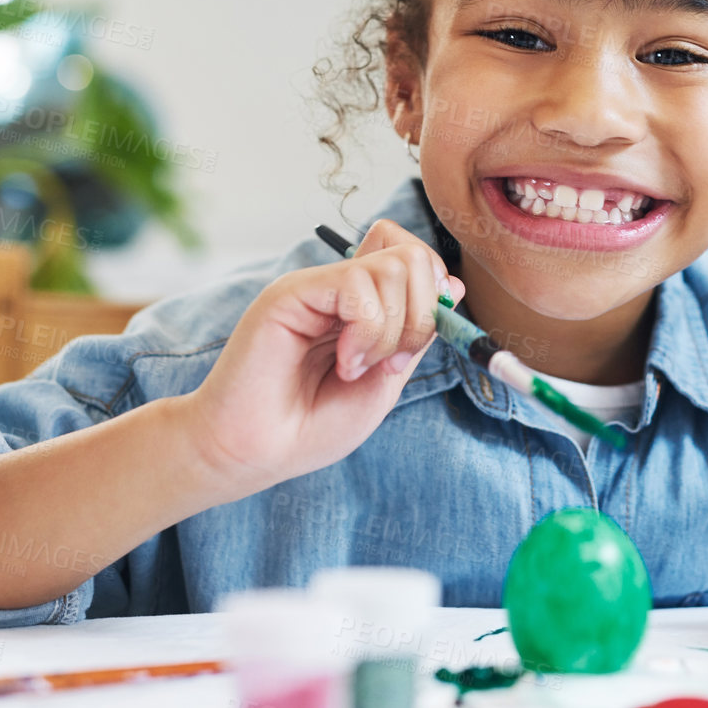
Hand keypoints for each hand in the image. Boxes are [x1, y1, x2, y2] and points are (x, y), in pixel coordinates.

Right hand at [184, 219, 465, 498]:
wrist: (256, 452)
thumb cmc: (311, 425)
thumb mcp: (384, 382)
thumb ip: (415, 334)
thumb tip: (451, 285)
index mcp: (364, 304)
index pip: (417, 257)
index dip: (434, 296)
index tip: (412, 348)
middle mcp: (341, 286)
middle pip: (415, 255)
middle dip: (422, 315)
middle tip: (387, 362)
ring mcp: (317, 284)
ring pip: (396, 265)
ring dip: (392, 329)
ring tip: (356, 367)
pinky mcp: (293, 290)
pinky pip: (359, 284)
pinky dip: (367, 330)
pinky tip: (344, 361)